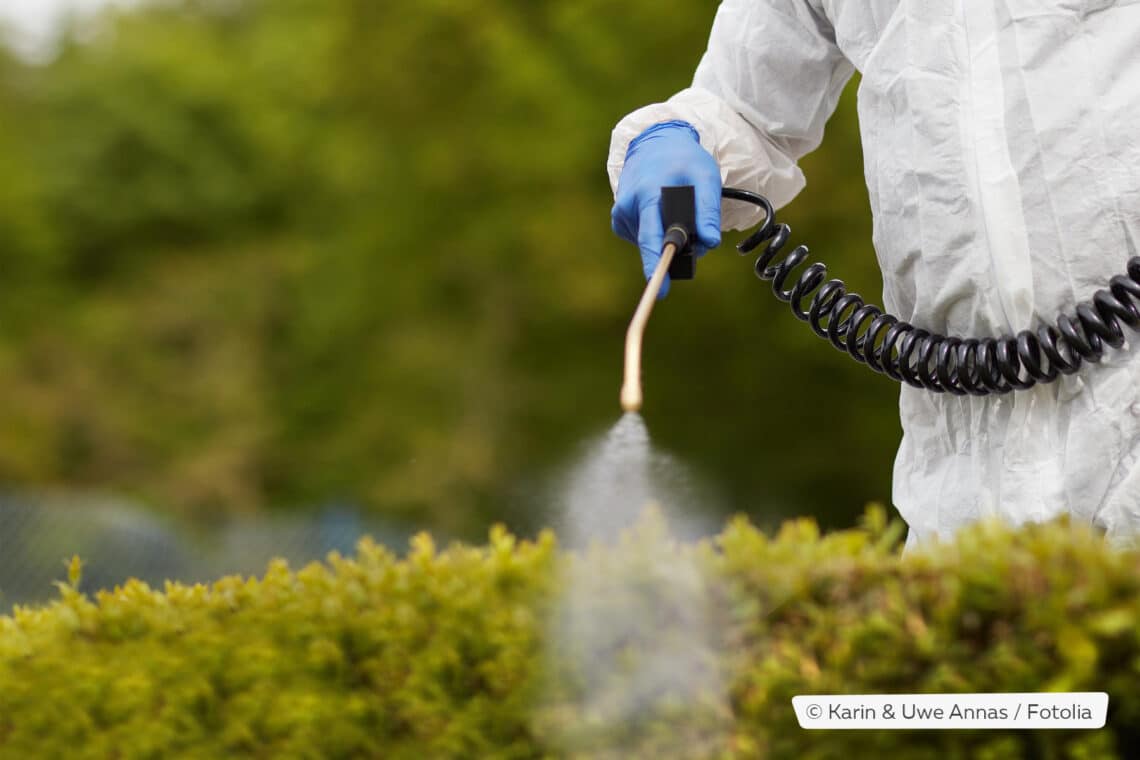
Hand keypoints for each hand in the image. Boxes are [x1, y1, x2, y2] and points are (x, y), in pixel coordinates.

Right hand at [611, 120, 721, 296]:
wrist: (654, 143)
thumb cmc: (683, 159)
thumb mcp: (705, 176)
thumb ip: (708, 209)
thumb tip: (710, 242)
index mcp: (647, 194)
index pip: (651, 238)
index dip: (657, 265)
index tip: (661, 291)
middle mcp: (628, 206)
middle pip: (652, 245)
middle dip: (674, 252)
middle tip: (696, 237)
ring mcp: (621, 214)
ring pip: (649, 244)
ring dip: (668, 240)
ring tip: (680, 215)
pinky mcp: (620, 220)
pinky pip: (643, 239)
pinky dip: (657, 235)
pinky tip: (663, 215)